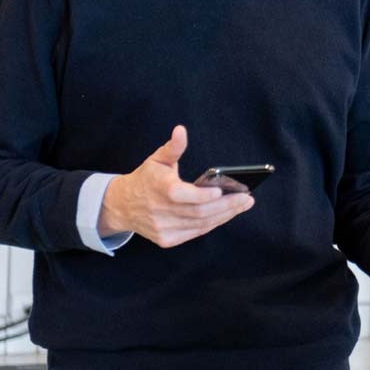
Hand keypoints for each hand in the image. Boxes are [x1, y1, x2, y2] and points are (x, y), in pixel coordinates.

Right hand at [99, 125, 253, 248]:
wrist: (121, 206)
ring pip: (200, 224)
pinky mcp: (167, 239)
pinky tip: (226, 214)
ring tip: (242, 205)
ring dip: (224, 216)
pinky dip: (212, 224)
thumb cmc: (146, 178)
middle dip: (227, 206)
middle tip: (247, 199)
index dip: (205, 195)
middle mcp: (160, 211)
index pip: (185, 196)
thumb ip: (173, 147)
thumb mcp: (157, 159)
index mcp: (160, 189)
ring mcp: (163, 228)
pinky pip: (195, 232)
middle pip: (199, 212)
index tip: (223, 190)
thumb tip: (181, 130)